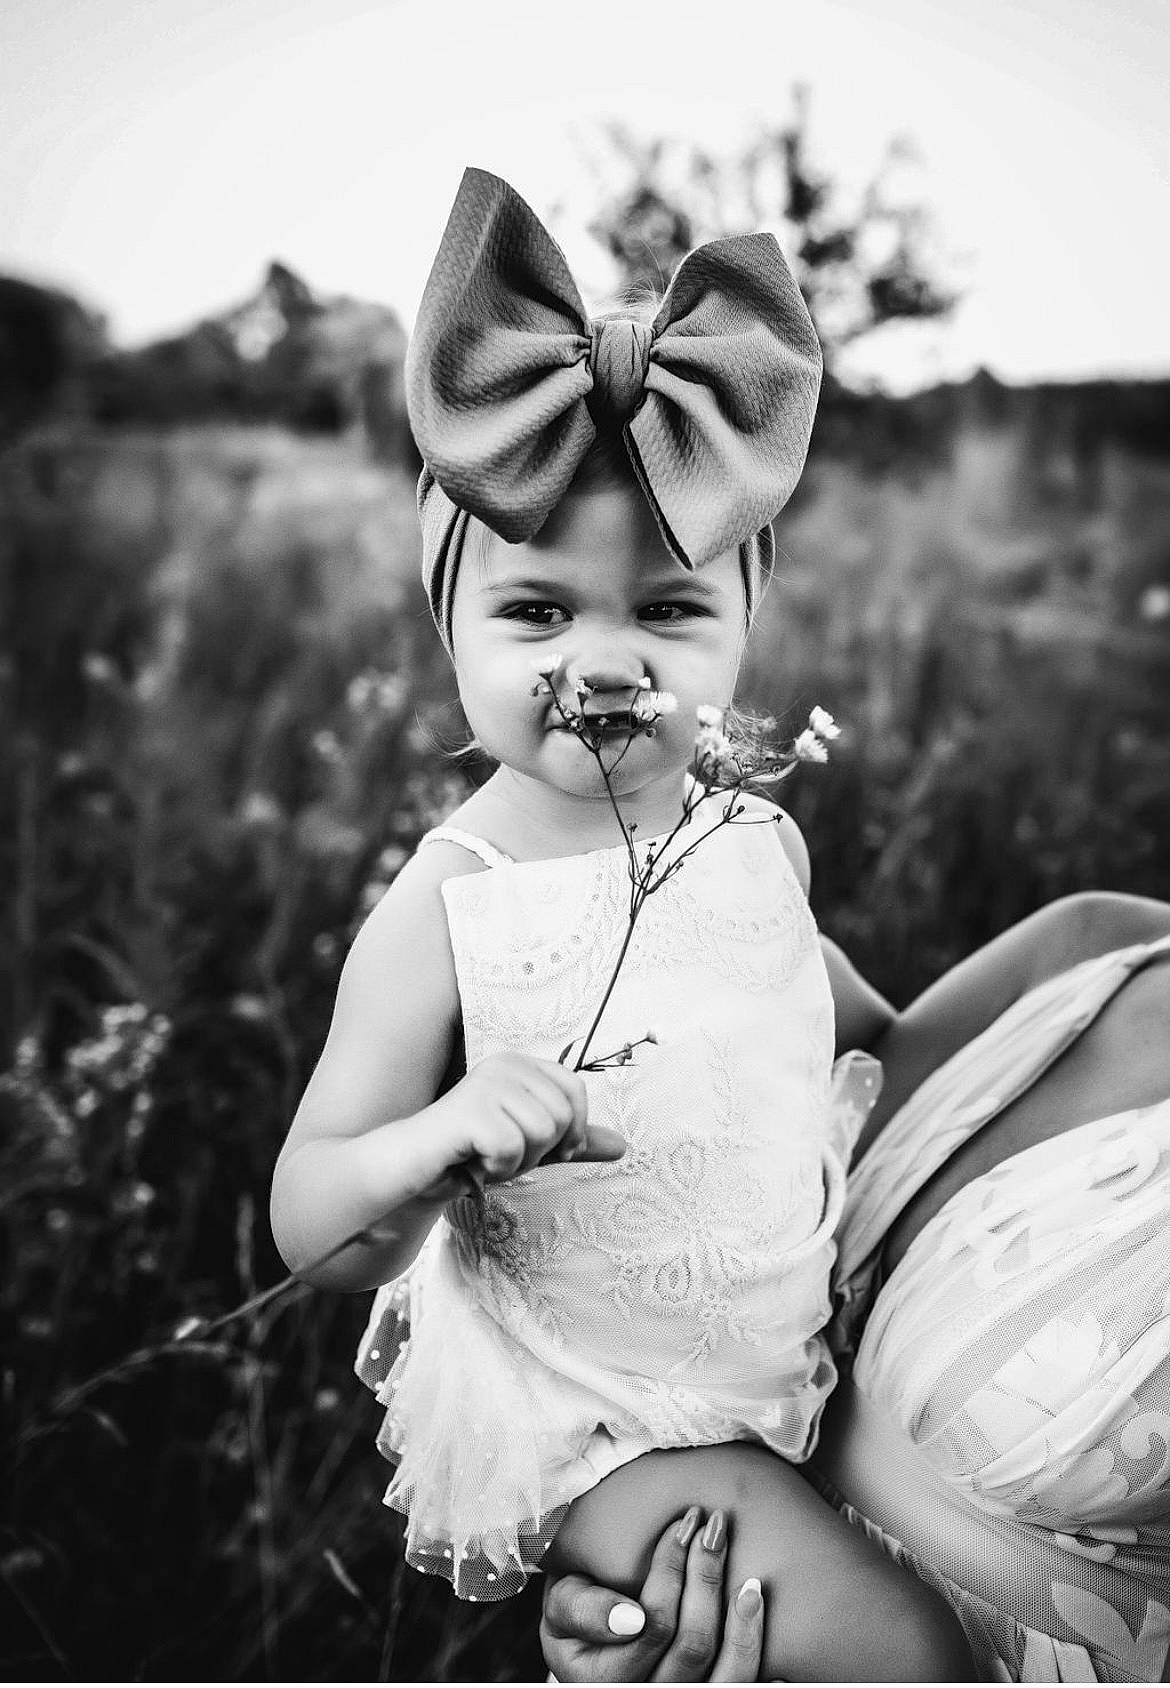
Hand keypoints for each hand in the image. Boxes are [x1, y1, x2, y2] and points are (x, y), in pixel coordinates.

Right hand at [421, 1052, 624, 1198]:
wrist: (415, 1168)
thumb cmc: (471, 1154)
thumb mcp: (531, 1147)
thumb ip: (573, 1142)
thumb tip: (622, 1146)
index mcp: (521, 1065)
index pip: (575, 1089)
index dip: (571, 1128)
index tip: (543, 1148)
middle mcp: (505, 1064)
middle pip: (563, 1114)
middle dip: (540, 1150)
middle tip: (502, 1153)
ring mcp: (487, 1083)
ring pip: (543, 1132)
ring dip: (518, 1162)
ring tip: (487, 1156)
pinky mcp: (470, 1109)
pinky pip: (513, 1148)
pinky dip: (497, 1168)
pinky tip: (473, 1161)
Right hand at [541, 1509, 765, 1682]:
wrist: (589, 1649)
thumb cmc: (578, 1615)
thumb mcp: (560, 1607)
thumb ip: (583, 1610)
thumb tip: (632, 1618)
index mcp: (606, 1680)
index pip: (654, 1625)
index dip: (671, 1570)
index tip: (681, 1525)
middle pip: (694, 1645)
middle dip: (706, 1577)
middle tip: (712, 1526)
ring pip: (728, 1675)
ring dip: (743, 1622)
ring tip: (749, 1577)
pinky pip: (742, 1686)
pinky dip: (755, 1653)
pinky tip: (759, 1619)